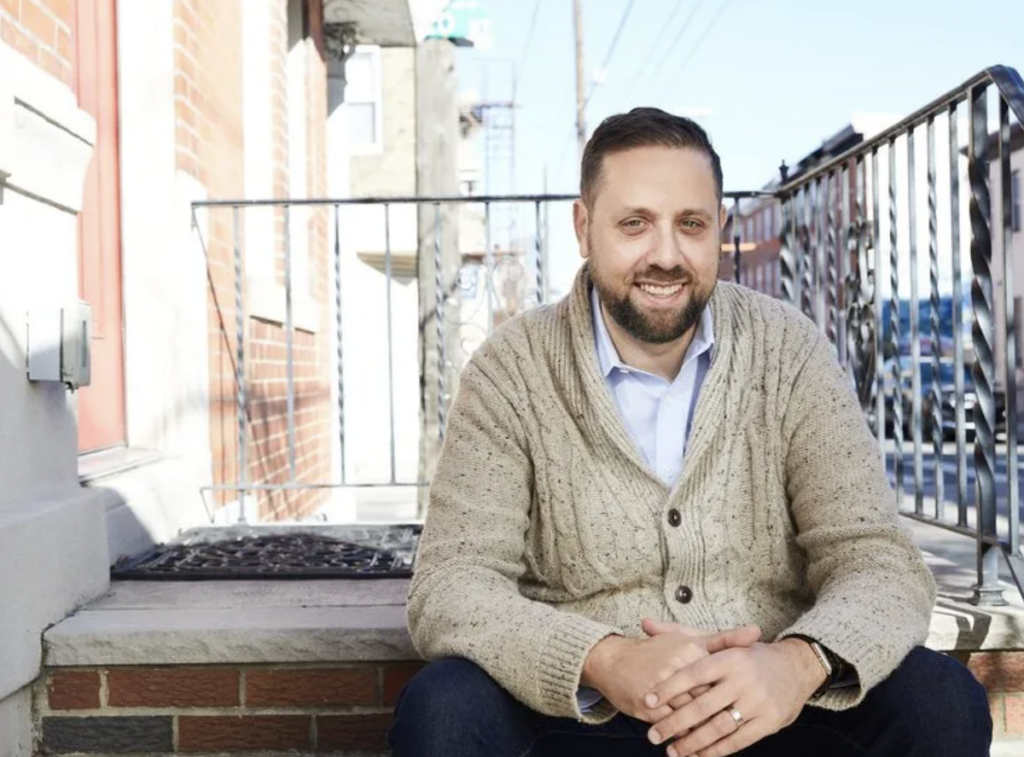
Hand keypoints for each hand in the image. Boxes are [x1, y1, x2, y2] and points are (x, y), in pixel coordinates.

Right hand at [581, 621, 760, 723]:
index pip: (720, 677)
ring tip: (716, 741)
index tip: (746, 704)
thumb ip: (724, 639)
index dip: (732, 694)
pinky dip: (683, 736)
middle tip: (736, 727)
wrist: (613, 660)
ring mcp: (660, 688)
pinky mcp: (647, 706)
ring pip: (690, 715)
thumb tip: (757, 631)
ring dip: (704, 731)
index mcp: (689, 650)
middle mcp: (675, 667)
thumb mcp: (688, 639)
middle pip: (708, 698)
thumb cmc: (655, 651)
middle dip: (721, 715)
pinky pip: (671, 725)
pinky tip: (692, 743)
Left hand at [644, 638, 826, 756]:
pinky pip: (738, 740)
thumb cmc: (748, 655)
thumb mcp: (720, 641)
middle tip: (653, 735)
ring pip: (718, 727)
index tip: (648, 701)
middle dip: (674, 723)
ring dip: (692, 743)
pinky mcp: (770, 721)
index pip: (693, 674)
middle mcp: (744, 679)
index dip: (669, 688)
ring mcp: (758, 702)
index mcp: (730, 657)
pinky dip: (716, 750)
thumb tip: (645, 623)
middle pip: (702, 706)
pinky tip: (699, 755)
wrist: (796, 667)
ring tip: (672, 750)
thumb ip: (681, 633)